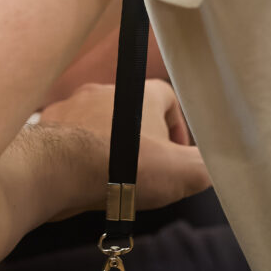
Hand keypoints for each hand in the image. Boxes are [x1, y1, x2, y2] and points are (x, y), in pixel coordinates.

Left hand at [41, 80, 207, 211]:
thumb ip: (208, 168)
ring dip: (107, 148)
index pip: (168, 97)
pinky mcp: (47, 125)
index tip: (175, 156)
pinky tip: (83, 179)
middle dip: (140, 142)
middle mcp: (105, 90)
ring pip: (98, 125)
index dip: (177, 126)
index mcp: (141, 93)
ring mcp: (73, 105)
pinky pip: (69, 138)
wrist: (58, 171)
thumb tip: (223, 169)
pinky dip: (77, 156)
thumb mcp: (183, 173)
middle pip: (131, 112)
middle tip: (144, 173)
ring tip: (112, 180)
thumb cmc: (124, 167)